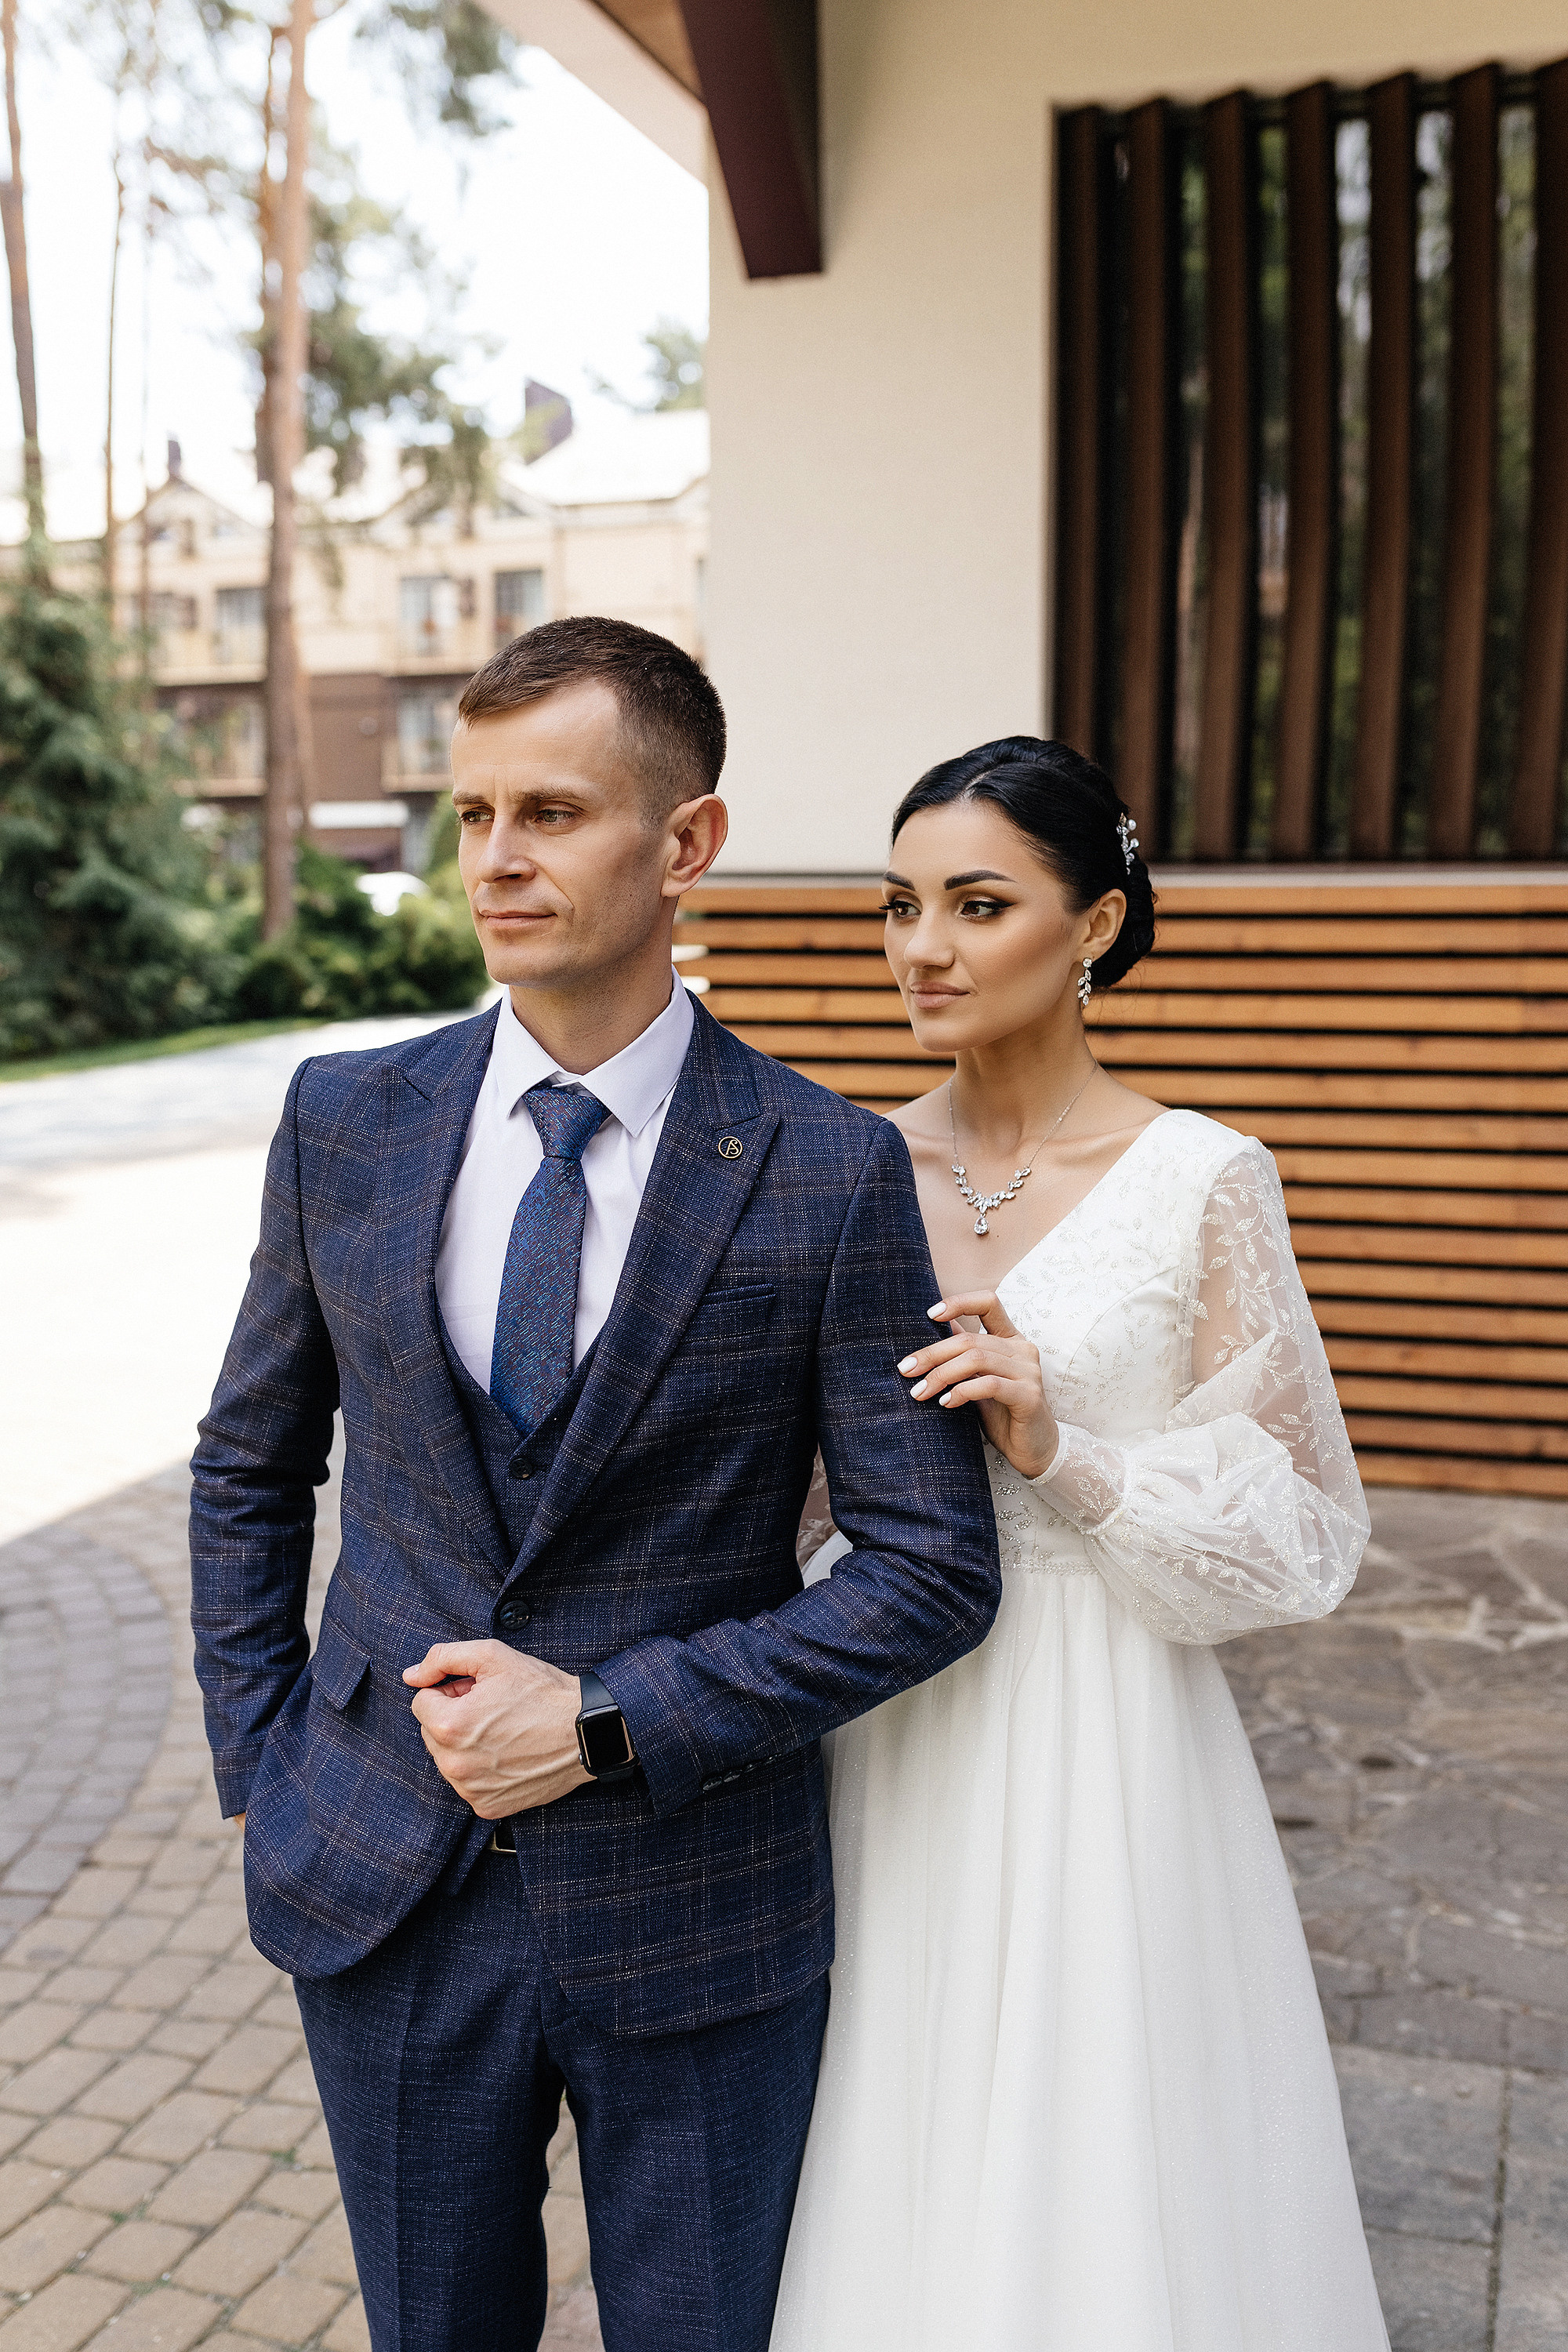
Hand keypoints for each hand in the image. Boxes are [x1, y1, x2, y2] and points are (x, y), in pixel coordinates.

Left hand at [403, 1642, 590, 1816]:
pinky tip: (508, 1755)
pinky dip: (482, 1770)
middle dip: (454, 1717)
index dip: (451, 1690)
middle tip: (493, 1708)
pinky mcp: (487, 1806)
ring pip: (448, 1759)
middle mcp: (454, 1764)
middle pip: (432, 1732)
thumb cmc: (542, 1691)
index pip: (422, 1702)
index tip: (478, 1691)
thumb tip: (411, 1676)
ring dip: (465, 1744)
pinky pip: (468, 1783)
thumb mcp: (493, 1656)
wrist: (586, 1731)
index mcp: (449, 1726)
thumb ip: (443, 1658)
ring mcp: (470, 1789)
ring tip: (503, 1731)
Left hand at [898, 1291, 1059, 1479]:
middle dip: (932, 1354)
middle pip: (970, 1340)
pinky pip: (989, 1385)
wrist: (1033, 1449)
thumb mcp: (978, 1378)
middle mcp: (1023, 1350)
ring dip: (941, 1375)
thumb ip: (964, 1353)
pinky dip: (962, 1391)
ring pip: (976, 1359)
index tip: (929, 1315)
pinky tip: (946, 1403)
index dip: (959, 1302)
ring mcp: (1029, 1372)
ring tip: (919, 1392)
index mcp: (1011, 1339)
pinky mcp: (1028, 1395)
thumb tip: (936, 1326)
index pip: (988, 1303)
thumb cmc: (1002, 1412)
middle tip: (906, 1369)